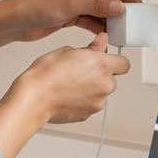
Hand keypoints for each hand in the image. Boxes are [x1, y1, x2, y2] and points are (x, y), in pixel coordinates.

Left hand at [2, 0, 140, 41]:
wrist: (16, 21)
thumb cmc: (35, 5)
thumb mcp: (71, 5)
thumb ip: (97, 6)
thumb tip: (118, 6)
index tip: (136, 3)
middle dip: (117, 8)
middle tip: (131, 18)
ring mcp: (74, 0)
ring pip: (98, 9)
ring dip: (108, 18)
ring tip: (121, 28)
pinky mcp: (70, 13)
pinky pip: (90, 18)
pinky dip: (98, 25)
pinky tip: (106, 32)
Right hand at [8, 33, 131, 123]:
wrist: (33, 99)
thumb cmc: (45, 75)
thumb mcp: (68, 51)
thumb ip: (91, 48)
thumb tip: (100, 43)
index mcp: (103, 65)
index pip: (124, 63)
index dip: (115, 60)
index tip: (105, 59)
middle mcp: (105, 85)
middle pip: (113, 79)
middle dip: (101, 74)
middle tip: (82, 70)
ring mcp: (98, 102)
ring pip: (101, 92)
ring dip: (92, 88)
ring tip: (71, 83)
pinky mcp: (88, 114)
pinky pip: (91, 103)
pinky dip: (84, 99)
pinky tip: (68, 94)